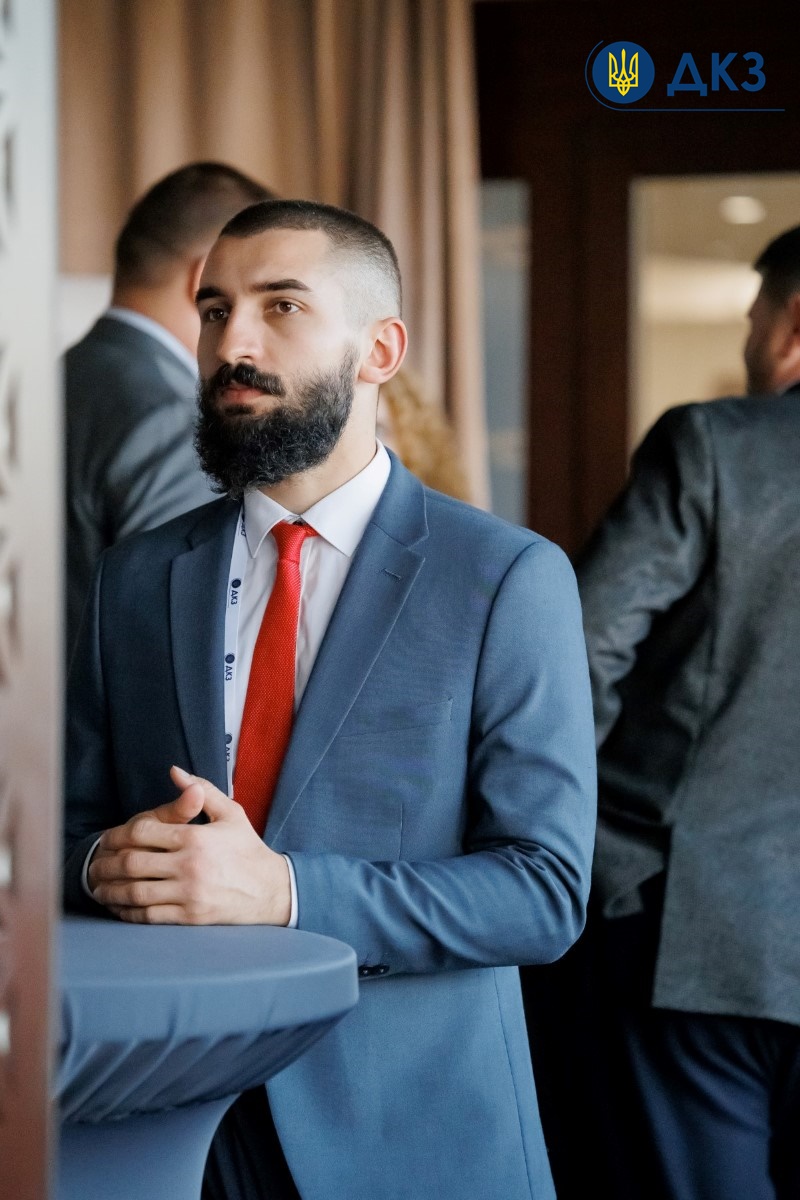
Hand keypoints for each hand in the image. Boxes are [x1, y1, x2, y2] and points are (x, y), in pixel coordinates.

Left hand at [88, 766, 291, 925]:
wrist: (272, 890)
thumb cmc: (248, 849)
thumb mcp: (230, 814)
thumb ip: (201, 790)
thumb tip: (175, 771)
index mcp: (195, 837)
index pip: (141, 833)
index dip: (117, 835)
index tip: (107, 839)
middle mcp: (189, 865)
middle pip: (132, 863)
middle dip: (106, 864)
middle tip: (94, 866)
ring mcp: (189, 893)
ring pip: (135, 892)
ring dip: (110, 890)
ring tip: (99, 888)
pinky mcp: (190, 916)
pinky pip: (148, 916)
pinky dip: (128, 912)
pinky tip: (120, 907)